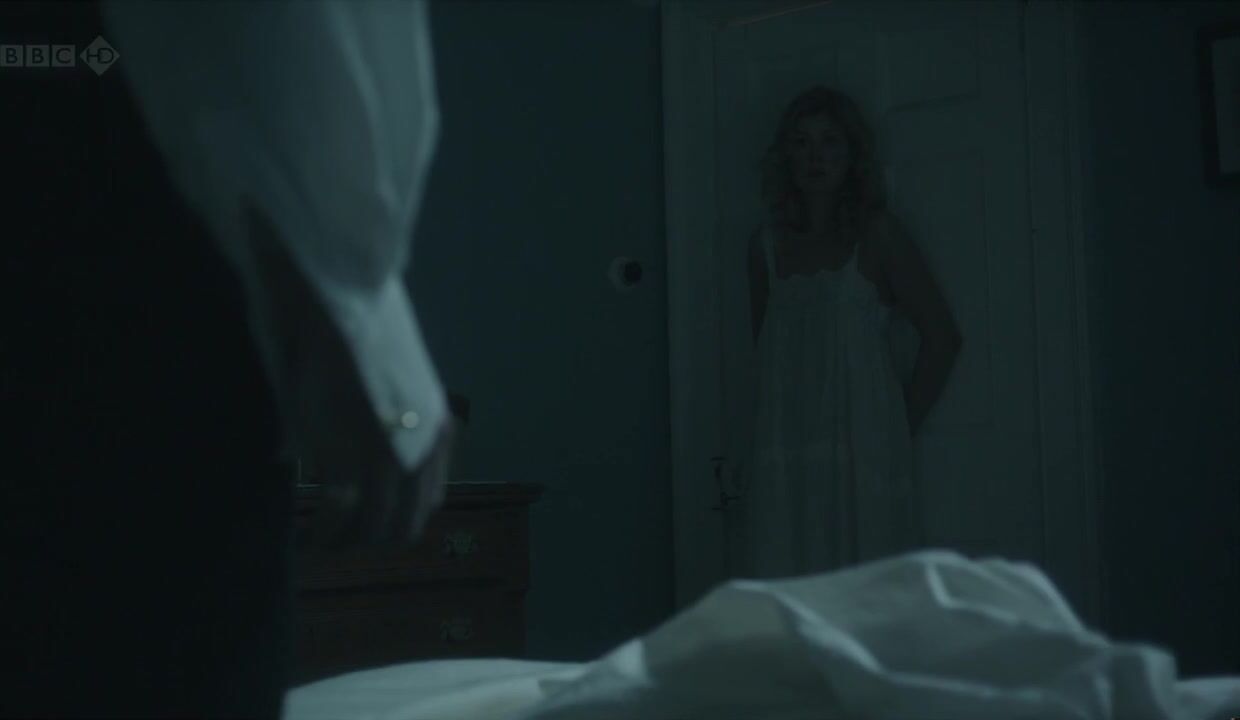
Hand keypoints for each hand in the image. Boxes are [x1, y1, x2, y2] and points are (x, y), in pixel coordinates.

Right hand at [243, 201, 455, 549]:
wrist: (340, 301)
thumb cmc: (356, 337)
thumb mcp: (391, 388)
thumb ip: (384, 430)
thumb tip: (349, 466)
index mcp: (437, 432)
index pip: (427, 503)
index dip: (393, 522)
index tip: (363, 526)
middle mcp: (423, 450)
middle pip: (402, 526)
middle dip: (367, 541)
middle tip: (334, 541)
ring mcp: (390, 454)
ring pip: (371, 527)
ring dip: (343, 543)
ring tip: (319, 543)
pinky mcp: (352, 451)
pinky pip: (339, 512)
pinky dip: (323, 532)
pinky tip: (309, 536)